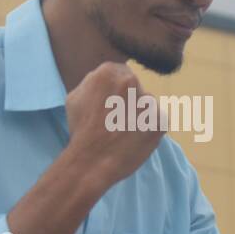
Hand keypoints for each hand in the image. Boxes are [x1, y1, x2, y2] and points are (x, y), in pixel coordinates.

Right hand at [64, 61, 165, 188]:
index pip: (119, 73)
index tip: (109, 105)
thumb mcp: (75, 97)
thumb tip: (105, 80)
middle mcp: (131, 81)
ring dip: (140, 114)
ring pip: (147, 104)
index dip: (114, 91)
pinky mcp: (160, 120)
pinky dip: (149, 129)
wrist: (92, 161)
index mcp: (108, 71)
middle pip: (135, 87)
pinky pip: (157, 120)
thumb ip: (92, 82)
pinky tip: (135, 139)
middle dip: (128, 101)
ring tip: (124, 132)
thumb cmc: (81, 131)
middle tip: (116, 120)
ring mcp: (148, 101)